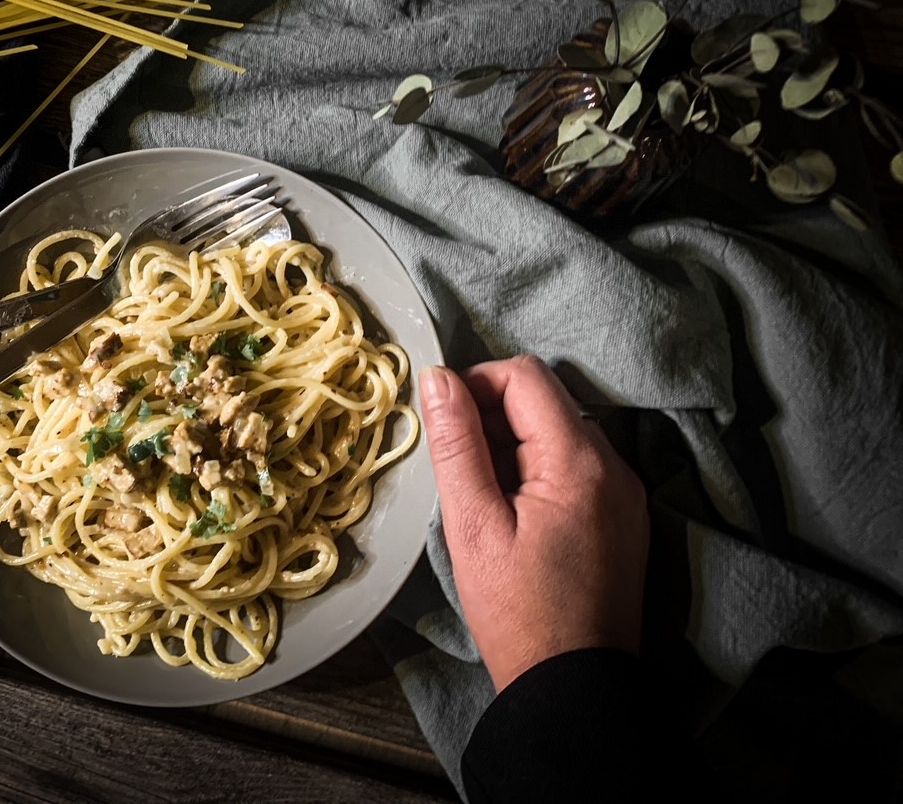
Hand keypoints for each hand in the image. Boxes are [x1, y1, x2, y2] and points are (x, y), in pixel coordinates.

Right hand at [421, 356, 649, 691]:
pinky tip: (511, 511)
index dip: (475, 382)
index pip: (525, 375)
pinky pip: (575, 466)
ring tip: (481, 493)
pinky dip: (537, 468)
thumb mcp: (473, 525)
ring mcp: (624, 492)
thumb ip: (457, 445)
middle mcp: (614, 466)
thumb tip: (438, 379)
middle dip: (492, 413)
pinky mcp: (622, 516)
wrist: (574, 686)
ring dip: (513, 441)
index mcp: (580, 462)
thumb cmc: (518, 613)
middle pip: (546, 399)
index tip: (443, 419)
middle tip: (457, 462)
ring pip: (559, 430)